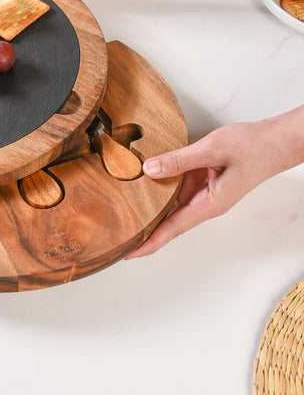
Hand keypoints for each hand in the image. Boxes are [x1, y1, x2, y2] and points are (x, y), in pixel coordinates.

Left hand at [126, 107, 303, 258]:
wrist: (276, 140)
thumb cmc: (253, 147)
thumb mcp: (212, 149)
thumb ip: (179, 160)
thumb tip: (150, 170)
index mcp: (209, 204)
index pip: (172, 229)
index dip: (149, 242)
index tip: (129, 254)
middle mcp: (205, 203)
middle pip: (168, 221)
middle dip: (144, 230)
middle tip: (118, 235)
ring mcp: (205, 192)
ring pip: (171, 203)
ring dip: (150, 208)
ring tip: (124, 213)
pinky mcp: (204, 179)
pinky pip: (178, 186)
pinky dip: (161, 186)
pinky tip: (145, 182)